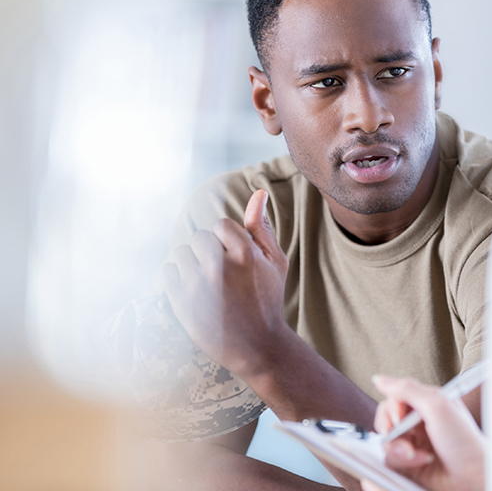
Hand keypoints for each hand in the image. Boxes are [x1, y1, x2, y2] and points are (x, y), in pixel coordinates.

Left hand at [159, 189, 289, 380]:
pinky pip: (167, 272)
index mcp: (246, 253)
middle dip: (209, 252)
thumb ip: (262, 227)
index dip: (227, 241)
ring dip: (192, 264)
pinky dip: (177, 279)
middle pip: (199, 237)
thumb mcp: (276, 262)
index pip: (221, 225)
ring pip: (182, 253)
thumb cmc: (268, 300)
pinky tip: (194, 292)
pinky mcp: (181, 302)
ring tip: (208, 284)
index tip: (235, 260)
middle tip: (222, 274)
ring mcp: (198, 285)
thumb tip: (258, 193)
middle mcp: (220, 266)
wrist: (258, 347)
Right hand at [367, 375, 485, 490]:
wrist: (474, 476)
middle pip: (386, 418)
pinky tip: (420, 462)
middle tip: (398, 437)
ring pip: (386, 440)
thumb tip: (379, 379)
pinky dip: (402, 462)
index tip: (399, 420)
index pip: (395, 396)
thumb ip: (407, 390)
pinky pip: (390, 459)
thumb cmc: (464, 440)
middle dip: (389, 429)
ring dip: (398, 449)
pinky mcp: (409, 462)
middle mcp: (418, 420)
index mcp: (426, 401)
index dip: (392, 408)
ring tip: (416, 454)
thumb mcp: (437, 407)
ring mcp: (413, 441)